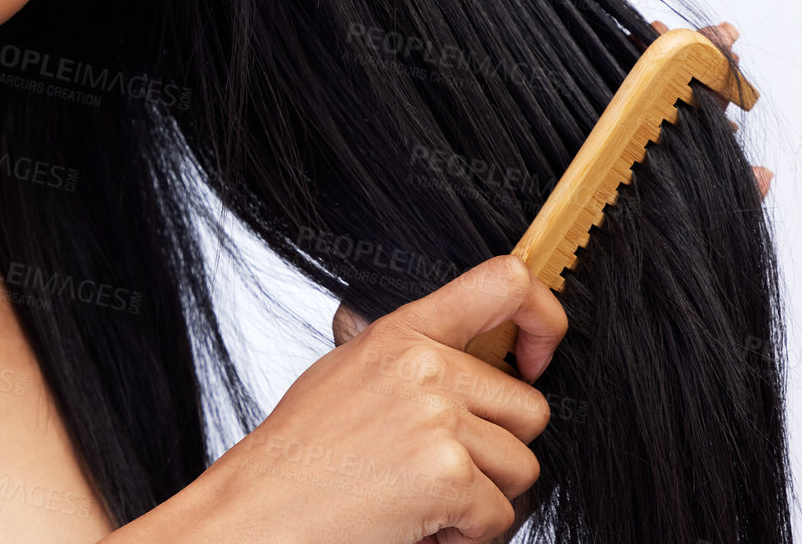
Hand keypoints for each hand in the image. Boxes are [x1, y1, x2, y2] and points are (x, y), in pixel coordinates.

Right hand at [328, 20, 769, 541]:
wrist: (256, 515)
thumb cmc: (295, 462)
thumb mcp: (344, 381)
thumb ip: (407, 362)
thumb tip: (466, 366)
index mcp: (398, 335)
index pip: (501, 282)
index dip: (545, 315)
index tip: (541, 350)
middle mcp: (422, 365)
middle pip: (528, 408)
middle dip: (495, 453)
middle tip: (434, 472)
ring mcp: (436, 417)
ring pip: (522, 466)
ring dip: (482, 499)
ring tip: (416, 499)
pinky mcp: (447, 474)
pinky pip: (500, 514)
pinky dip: (466, 535)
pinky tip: (415, 523)